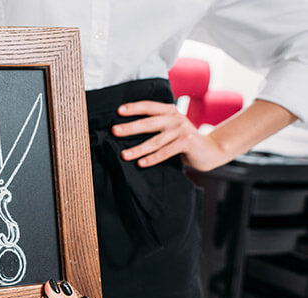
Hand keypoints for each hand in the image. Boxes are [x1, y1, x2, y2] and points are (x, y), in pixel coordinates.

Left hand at [113, 101, 231, 170]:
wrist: (211, 149)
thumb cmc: (184, 139)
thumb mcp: (171, 127)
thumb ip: (156, 124)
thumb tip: (126, 129)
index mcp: (169, 111)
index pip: (149, 106)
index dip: (134, 108)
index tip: (118, 111)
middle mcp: (175, 118)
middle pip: (149, 123)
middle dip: (130, 127)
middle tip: (114, 131)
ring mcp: (181, 130)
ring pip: (155, 141)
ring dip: (138, 149)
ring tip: (124, 155)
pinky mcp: (187, 143)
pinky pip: (166, 152)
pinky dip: (153, 158)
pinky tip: (141, 163)